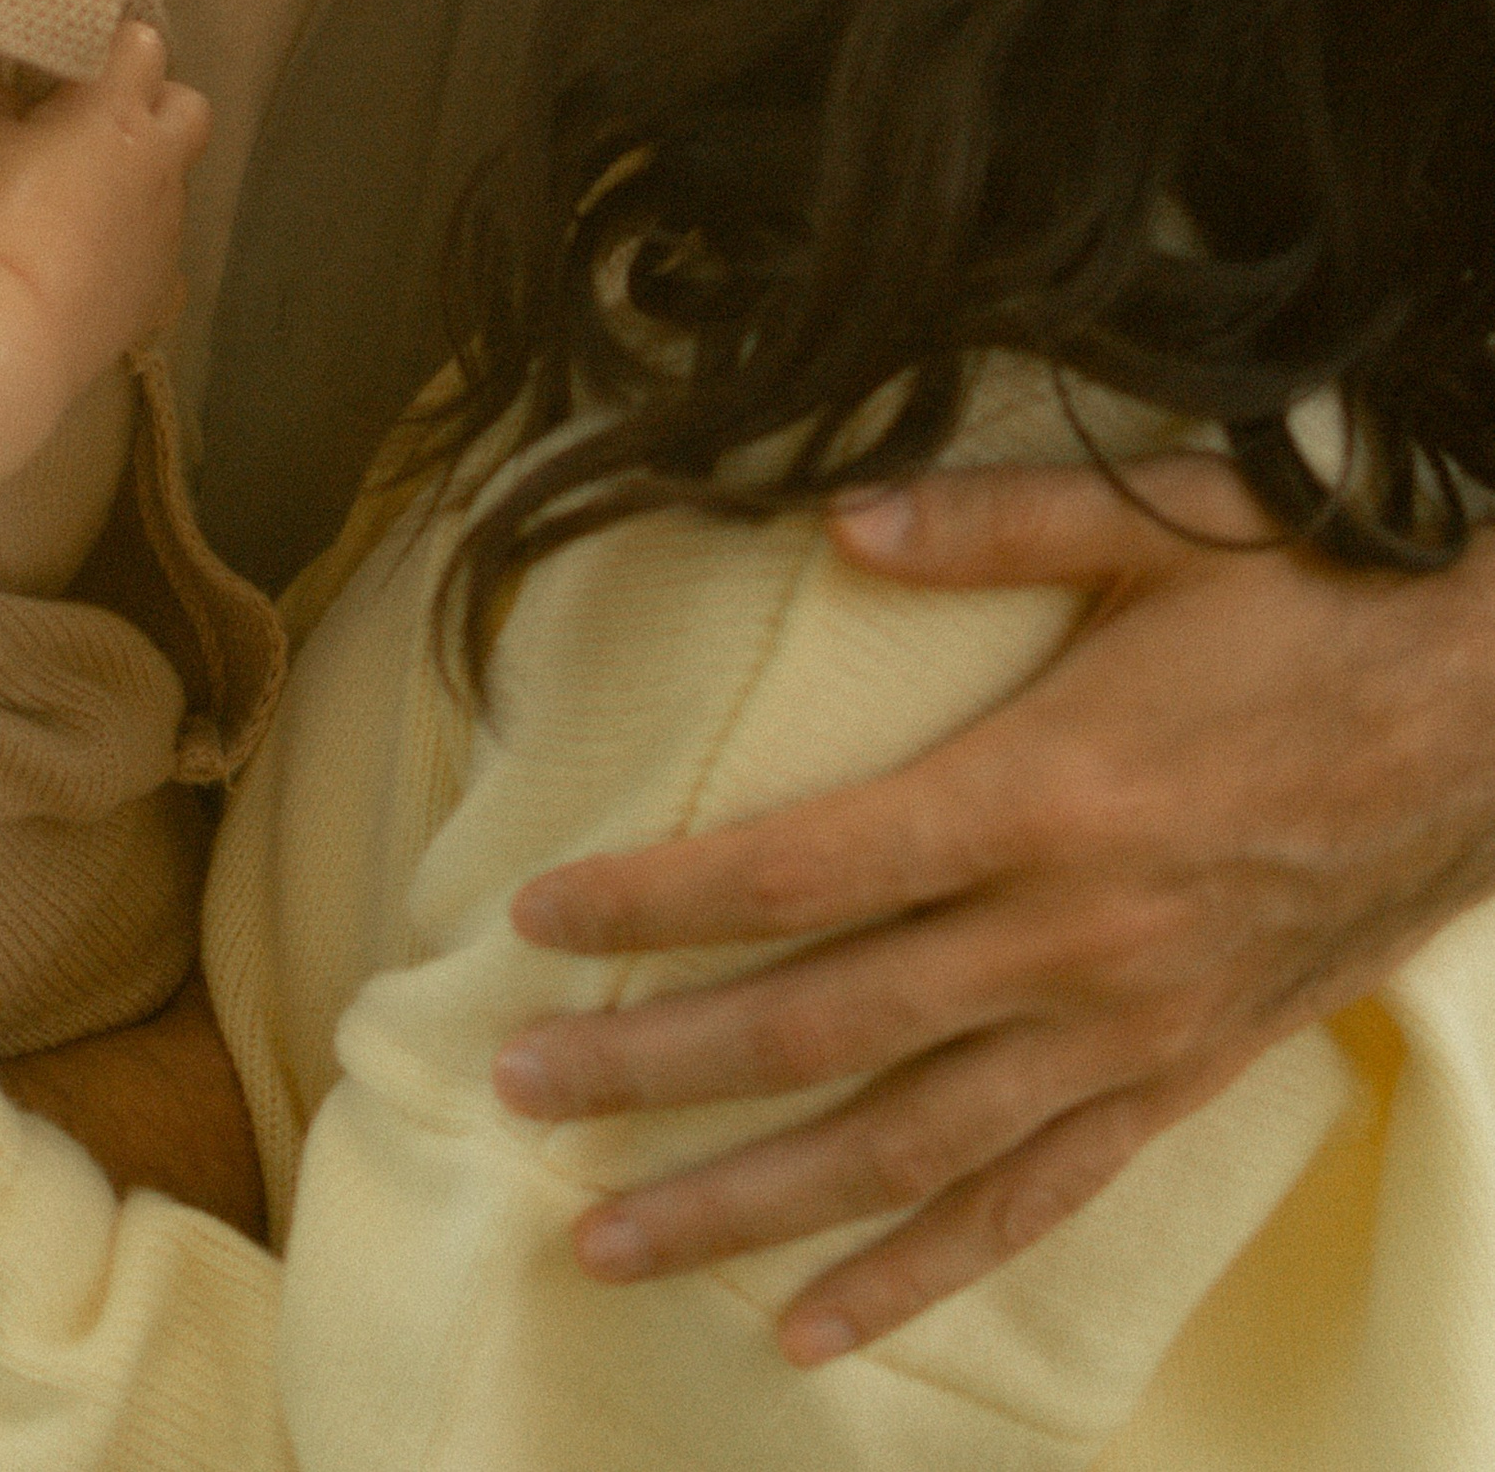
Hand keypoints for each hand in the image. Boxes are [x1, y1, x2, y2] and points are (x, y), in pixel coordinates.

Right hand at [0, 19, 207, 378]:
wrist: (10, 325)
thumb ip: (2, 103)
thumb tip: (20, 103)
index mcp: (115, 112)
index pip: (142, 43)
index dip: (113, 46)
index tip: (77, 66)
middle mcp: (157, 161)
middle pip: (190, 106)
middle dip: (156, 104)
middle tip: (101, 124)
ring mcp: (168, 224)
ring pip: (172, 179)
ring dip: (140, 176)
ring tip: (85, 202)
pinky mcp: (165, 281)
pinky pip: (158, 244)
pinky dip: (132, 240)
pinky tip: (90, 259)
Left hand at [495, 456, 1494, 1360]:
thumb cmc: (1327, 602)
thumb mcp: (1166, 521)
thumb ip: (988, 521)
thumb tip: (835, 520)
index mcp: (1042, 794)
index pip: (794, 870)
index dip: (651, 906)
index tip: (532, 923)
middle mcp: (1069, 939)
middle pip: (816, 1030)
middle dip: (653, 1071)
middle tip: (515, 1095)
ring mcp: (1127, 1030)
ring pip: (903, 1151)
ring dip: (748, 1204)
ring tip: (612, 1238)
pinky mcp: (1180, 1078)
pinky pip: (1031, 1205)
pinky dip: (919, 1274)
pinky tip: (819, 1323)